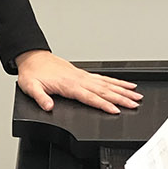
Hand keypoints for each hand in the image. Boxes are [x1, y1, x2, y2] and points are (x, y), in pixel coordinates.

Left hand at [15, 50, 141, 114]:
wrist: (32, 58)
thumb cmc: (33, 73)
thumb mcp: (31, 87)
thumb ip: (40, 98)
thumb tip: (48, 106)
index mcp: (69, 85)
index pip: (91, 97)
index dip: (104, 105)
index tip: (116, 110)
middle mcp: (79, 80)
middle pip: (105, 91)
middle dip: (122, 98)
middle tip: (135, 104)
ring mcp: (83, 76)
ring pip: (108, 84)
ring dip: (123, 90)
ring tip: (136, 95)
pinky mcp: (83, 74)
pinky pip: (104, 78)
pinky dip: (116, 82)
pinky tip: (125, 85)